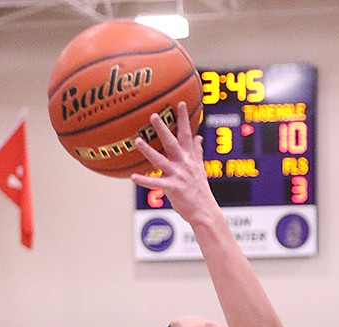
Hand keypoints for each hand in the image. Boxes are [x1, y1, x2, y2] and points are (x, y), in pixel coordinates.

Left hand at [132, 102, 218, 227]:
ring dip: (148, 150)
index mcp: (190, 158)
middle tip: (153, 115)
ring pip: (161, 160)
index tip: (180, 102)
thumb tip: (199, 138)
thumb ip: (197, 152)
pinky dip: (144, 181)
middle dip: (163, 128)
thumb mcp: (200, 169)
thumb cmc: (200, 192)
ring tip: (137, 141)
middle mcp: (184, 164)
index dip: (184, 118)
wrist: (204, 211)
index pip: (187, 134)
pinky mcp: (173, 189)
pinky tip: (133, 177)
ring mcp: (178, 176)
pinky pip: (156, 183)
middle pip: (172, 142)